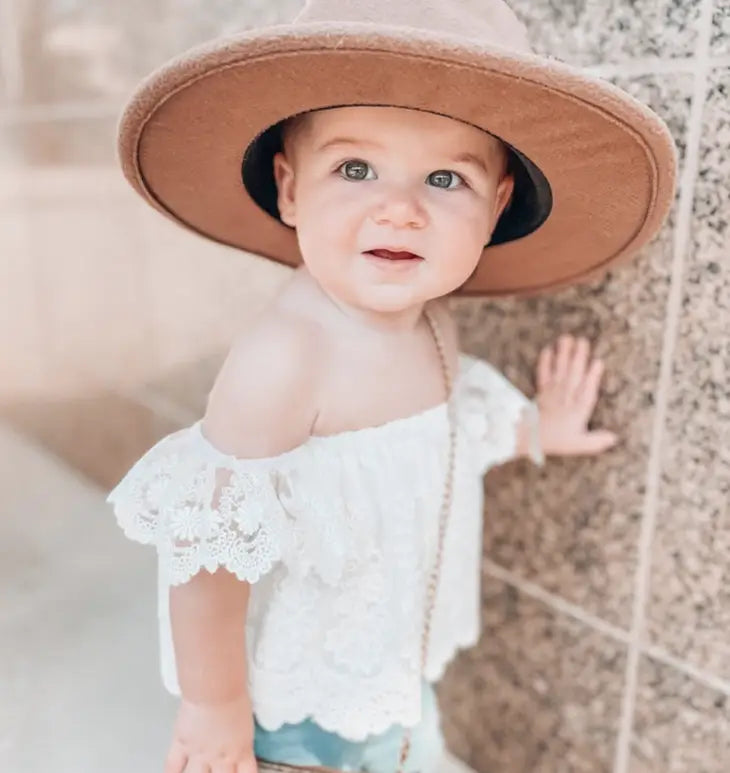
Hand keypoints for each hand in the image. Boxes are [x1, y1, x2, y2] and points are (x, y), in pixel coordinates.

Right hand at [164, 693, 258, 772]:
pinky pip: (173, 767)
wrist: (215, 689)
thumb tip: (238, 734)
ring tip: (199, 771)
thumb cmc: (235, 694)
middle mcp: (221, 758)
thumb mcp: (247, 717)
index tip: (239, 771)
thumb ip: (242, 734)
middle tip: (219, 770)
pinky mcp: (182, 745)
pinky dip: (172, 772)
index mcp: (241, 750)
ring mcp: (200, 755)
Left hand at [535, 334, 617, 456]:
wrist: (530, 439)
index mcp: (579, 409)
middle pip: (574, 374)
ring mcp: (553, 393)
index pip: (588, 390)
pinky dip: (544, 362)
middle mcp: (566, 398)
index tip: (598, 362)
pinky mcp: (542, 391)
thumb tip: (615, 438)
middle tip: (583, 340)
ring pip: (560, 371)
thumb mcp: (579, 445)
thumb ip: (597, 441)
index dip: (593, 376)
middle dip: (579, 357)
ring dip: (563, 354)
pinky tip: (547, 350)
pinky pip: (543, 374)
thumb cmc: (557, 441)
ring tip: (566, 338)